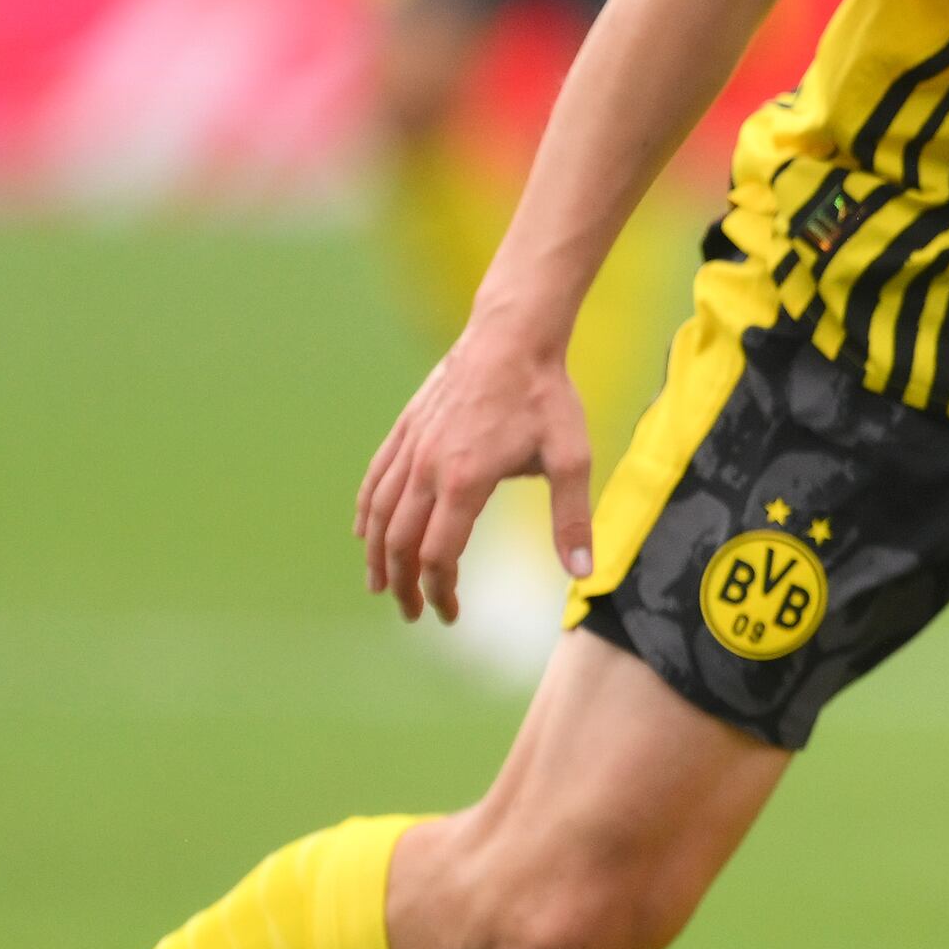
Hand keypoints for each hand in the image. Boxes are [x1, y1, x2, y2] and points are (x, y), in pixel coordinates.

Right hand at [354, 318, 595, 625]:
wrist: (513, 335)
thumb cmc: (546, 396)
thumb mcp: (571, 458)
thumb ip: (572, 520)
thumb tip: (584, 574)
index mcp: (465, 482)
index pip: (438, 555)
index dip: (439, 592)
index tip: (450, 613)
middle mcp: (428, 468)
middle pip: (400, 542)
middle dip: (403, 585)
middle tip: (414, 614)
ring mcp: (411, 446)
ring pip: (378, 513)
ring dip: (376, 555)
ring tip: (380, 586)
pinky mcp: (405, 428)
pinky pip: (374, 478)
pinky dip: (366, 511)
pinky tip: (365, 531)